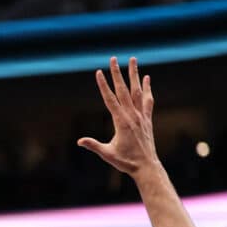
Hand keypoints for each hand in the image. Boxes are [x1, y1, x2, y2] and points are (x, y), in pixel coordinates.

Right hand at [80, 56, 159, 175]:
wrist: (146, 167)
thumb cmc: (125, 162)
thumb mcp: (107, 154)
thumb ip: (93, 145)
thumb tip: (79, 141)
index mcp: (121, 122)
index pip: (110, 99)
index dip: (103, 85)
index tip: (99, 72)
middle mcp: (132, 116)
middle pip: (123, 90)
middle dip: (117, 74)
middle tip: (113, 59)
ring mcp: (141, 116)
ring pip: (137, 91)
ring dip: (134, 75)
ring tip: (132, 60)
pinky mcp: (147, 119)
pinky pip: (147, 101)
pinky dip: (147, 89)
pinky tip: (146, 79)